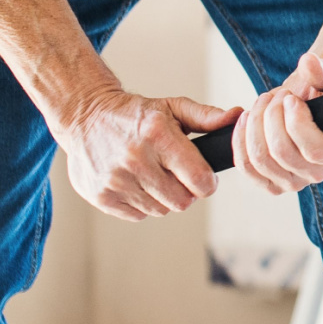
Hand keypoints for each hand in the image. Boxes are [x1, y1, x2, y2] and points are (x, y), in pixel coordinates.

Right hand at [54, 86, 235, 221]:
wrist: (85, 115)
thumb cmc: (136, 114)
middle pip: (182, 201)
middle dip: (185, 191)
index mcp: (157, 134)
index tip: (202, 177)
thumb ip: (206, 117)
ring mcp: (115, 179)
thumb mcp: (172, 107)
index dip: (207, 183)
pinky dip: (141, 203)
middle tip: (175, 175)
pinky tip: (135, 182)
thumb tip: (237, 117)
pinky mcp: (100, 196)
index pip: (199, 180)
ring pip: (160, 210)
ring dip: (162, 198)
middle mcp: (135, 158)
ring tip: (153, 176)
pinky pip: (138, 215)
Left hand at [232, 51, 322, 195]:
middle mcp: (320, 173)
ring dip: (255, 123)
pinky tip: (246, 118)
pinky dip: (240, 140)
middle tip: (278, 95)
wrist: (310, 100)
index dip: (297, 123)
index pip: (316, 149)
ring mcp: (294, 181)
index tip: (291, 98)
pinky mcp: (271, 181)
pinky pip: (246, 167)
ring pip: (261, 158)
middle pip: (282, 152)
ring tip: (264, 102)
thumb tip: (308, 63)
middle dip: (272, 116)